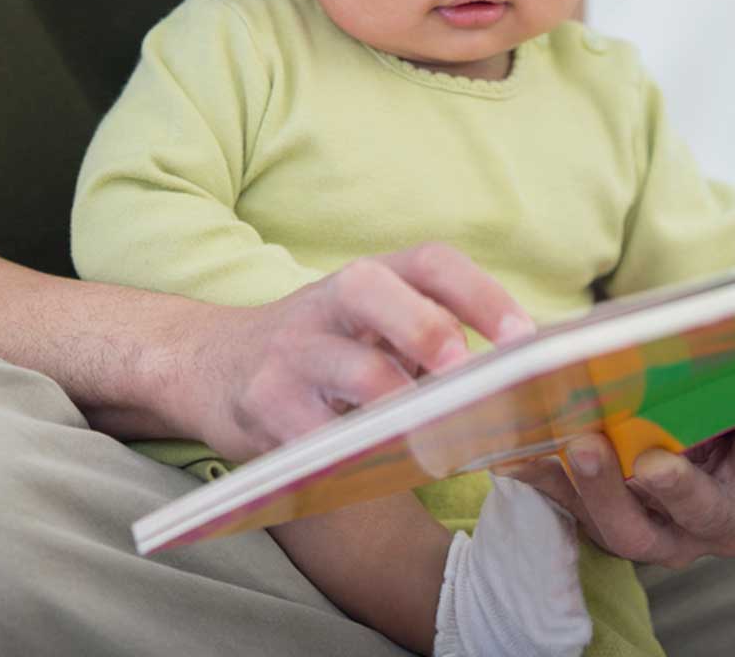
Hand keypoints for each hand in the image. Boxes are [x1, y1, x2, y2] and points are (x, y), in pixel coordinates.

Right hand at [181, 243, 536, 462]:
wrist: (209, 365)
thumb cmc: (321, 352)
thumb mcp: (371, 328)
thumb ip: (431, 340)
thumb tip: (520, 376)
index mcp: (371, 278)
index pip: (430, 262)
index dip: (481, 292)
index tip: (525, 337)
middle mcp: (328, 301)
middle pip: (374, 290)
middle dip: (427, 330)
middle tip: (468, 375)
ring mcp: (292, 349)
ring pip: (349, 368)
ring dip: (401, 406)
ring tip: (441, 442)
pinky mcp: (262, 402)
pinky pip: (313, 434)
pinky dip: (353, 456)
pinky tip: (380, 473)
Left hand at [505, 400, 734, 570]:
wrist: (668, 448)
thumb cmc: (706, 410)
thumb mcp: (726, 396)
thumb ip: (730, 375)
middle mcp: (709, 520)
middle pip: (698, 513)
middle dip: (673, 488)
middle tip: (652, 463)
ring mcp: (654, 532)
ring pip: (627, 526)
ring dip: (601, 487)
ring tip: (582, 447)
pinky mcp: (601, 524)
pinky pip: (567, 508)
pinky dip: (544, 480)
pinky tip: (518, 456)